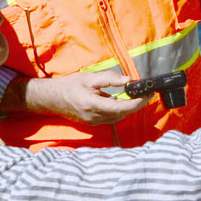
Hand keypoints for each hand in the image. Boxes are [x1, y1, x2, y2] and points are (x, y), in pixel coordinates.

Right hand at [22, 70, 147, 124]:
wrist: (52, 99)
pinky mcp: (93, 123)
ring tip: (134, 96)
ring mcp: (93, 122)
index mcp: (93, 104)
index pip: (121, 107)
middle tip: (146, 93)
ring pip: (118, 117)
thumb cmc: (70, 85)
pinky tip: (118, 101)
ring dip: (128, 108)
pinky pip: (111, 119)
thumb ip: (109, 78)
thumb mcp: (89, 77)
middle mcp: (94, 116)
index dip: (137, 102)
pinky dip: (118, 111)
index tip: (148, 95)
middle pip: (122, 113)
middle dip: (136, 104)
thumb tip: (128, 80)